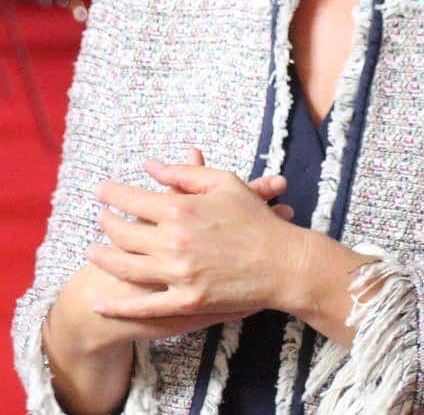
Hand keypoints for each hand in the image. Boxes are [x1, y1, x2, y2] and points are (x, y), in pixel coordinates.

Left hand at [86, 156, 299, 323]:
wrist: (283, 262)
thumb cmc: (257, 218)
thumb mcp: (225, 184)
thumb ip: (186, 173)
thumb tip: (151, 166)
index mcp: (182, 210)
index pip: (132, 200)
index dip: (112, 194)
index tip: (102, 190)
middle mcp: (173, 243)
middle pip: (123, 234)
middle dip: (106, 223)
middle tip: (100, 217)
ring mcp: (177, 275)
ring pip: (125, 268)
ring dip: (103, 259)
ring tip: (92, 251)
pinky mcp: (184, 301)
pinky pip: (142, 306)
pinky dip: (117, 306)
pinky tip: (100, 302)